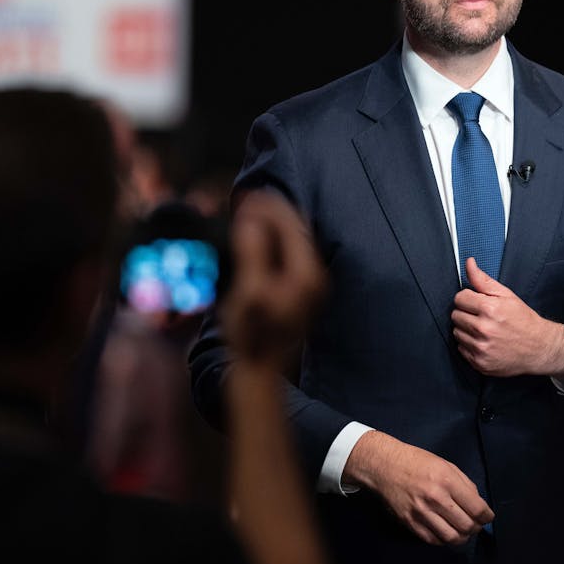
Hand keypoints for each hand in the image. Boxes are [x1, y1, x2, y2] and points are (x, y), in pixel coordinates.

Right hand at [223, 190, 325, 366]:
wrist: (260, 369)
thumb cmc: (252, 335)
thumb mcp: (248, 291)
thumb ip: (253, 252)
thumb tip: (252, 221)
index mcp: (306, 274)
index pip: (291, 225)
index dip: (269, 206)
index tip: (249, 194)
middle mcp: (315, 277)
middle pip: (296, 230)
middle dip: (272, 211)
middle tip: (247, 198)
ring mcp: (311, 285)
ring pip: (294, 240)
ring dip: (272, 224)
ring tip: (249, 212)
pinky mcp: (302, 291)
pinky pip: (290, 253)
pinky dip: (274, 240)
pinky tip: (257, 237)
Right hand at [343, 431, 493, 545]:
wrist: (385, 467)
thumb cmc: (417, 463)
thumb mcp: (446, 465)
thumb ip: (465, 485)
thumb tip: (478, 505)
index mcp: (447, 481)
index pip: (477, 509)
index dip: (487, 517)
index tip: (487, 517)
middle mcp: (436, 499)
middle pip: (467, 526)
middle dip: (476, 528)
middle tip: (475, 524)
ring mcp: (422, 513)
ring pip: (452, 538)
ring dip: (462, 537)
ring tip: (462, 531)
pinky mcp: (410, 523)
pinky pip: (433, 540)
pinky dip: (444, 540)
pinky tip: (445, 531)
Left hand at [451, 258, 563, 376]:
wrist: (540, 348)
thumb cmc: (524, 320)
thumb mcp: (506, 295)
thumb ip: (483, 280)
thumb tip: (469, 263)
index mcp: (489, 309)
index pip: (459, 298)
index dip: (469, 299)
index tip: (478, 303)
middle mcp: (483, 329)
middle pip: (455, 316)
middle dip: (466, 314)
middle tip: (483, 317)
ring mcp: (481, 348)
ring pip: (456, 333)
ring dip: (466, 330)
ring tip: (484, 330)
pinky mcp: (479, 363)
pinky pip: (461, 349)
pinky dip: (469, 345)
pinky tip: (484, 342)